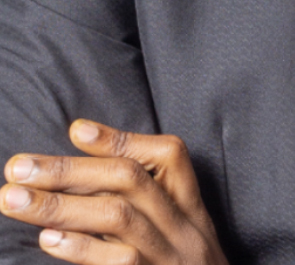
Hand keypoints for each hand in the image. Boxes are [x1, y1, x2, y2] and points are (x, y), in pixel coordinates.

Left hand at [0, 120, 228, 263]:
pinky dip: (80, 247)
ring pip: (118, 218)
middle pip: (130, 182)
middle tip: (18, 167)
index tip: (75, 129)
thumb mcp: (175, 233)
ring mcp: (168, 259)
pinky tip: (48, 238)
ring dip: (61, 205)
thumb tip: (84, 161)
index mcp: (191, 205)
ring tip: (13, 199)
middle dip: (70, 170)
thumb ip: (142, 201)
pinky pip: (119, 263)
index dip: (119, 140)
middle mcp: (184, 227)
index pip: (164, 156)